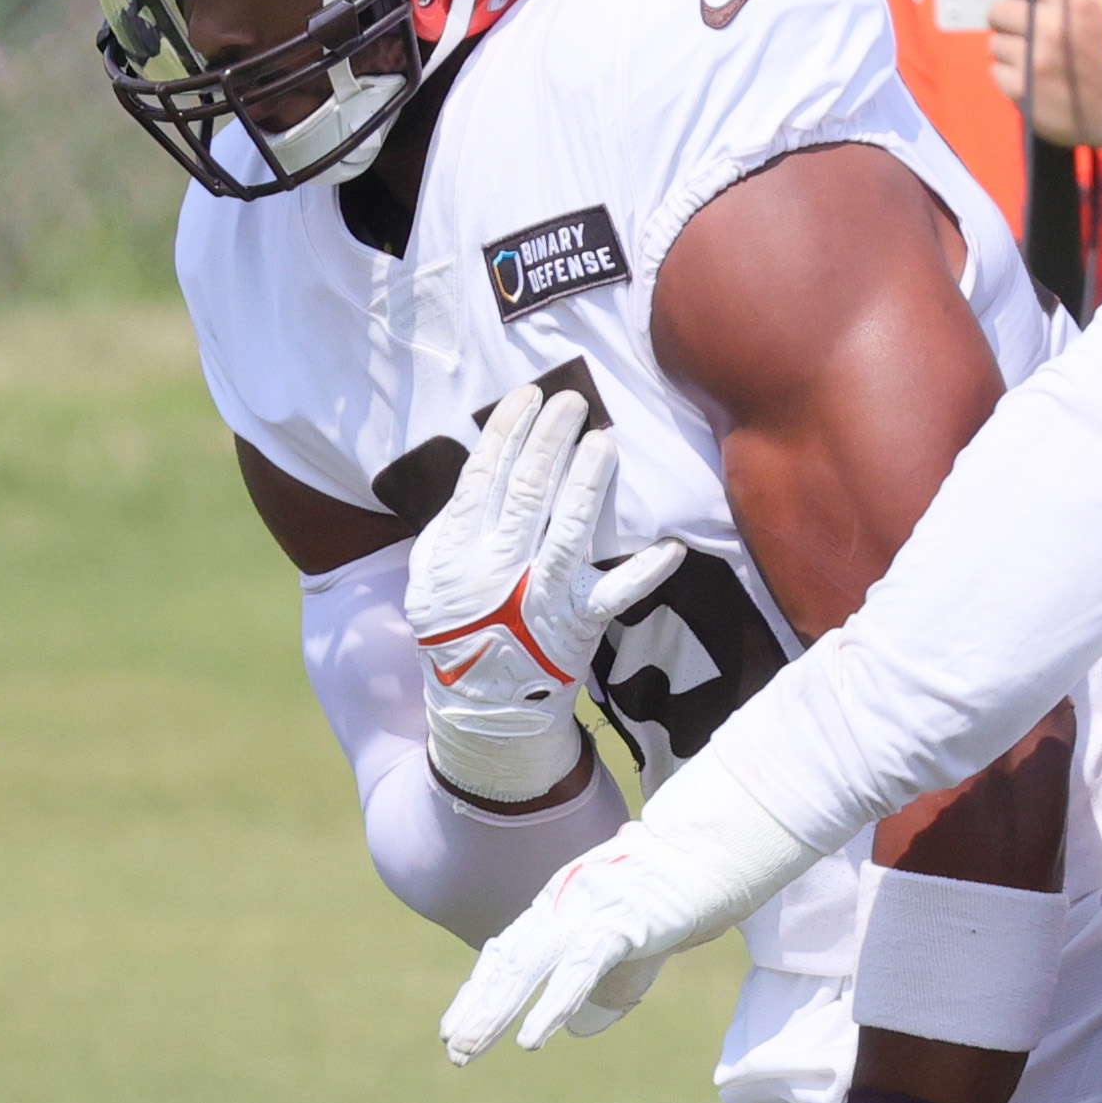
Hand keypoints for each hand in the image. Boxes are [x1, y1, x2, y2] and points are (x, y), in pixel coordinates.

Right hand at [407, 384, 681, 800]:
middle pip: (527, 490)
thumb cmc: (457, 629)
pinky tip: (671, 546)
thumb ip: (450, 526)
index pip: (484, 476)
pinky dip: (646, 572)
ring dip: (588, 482)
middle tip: (572, 400)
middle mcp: (501, 567)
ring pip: (569, 529)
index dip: (507, 433)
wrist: (482, 705)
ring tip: (605, 441)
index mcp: (459, 549)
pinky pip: (617, 593)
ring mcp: (542, 595)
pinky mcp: (580, 623)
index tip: (527, 397)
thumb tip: (480, 470)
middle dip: (551, 439)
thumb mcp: (430, 575)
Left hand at [440, 752, 822, 1061]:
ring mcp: (587, 911)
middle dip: (478, 1009)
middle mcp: (562, 905)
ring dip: (495, 1012)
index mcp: (560, 905)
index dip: (480, 990)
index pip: (508, 952)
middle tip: (455, 1051)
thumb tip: (578, 1031)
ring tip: (469, 1049)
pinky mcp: (619, 922)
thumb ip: (605, 988)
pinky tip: (532, 1039)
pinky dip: (551, 1006)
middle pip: (508, 962)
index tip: (455, 1026)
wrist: (712, 850)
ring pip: (527, 968)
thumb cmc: (676, 894)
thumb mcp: (632, 949)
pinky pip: (577, 971)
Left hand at [985, 0, 1101, 157]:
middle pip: (999, 10)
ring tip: (1038, 59)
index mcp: (1070, 0)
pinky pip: (997, 74)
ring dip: (1010, 49)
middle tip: (1027, 30)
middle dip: (1008, 17)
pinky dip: (1010, 77)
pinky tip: (1035, 79)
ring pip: (996, 44)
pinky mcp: (1025, 92)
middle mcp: (1049, 28)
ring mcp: (1035, 62)